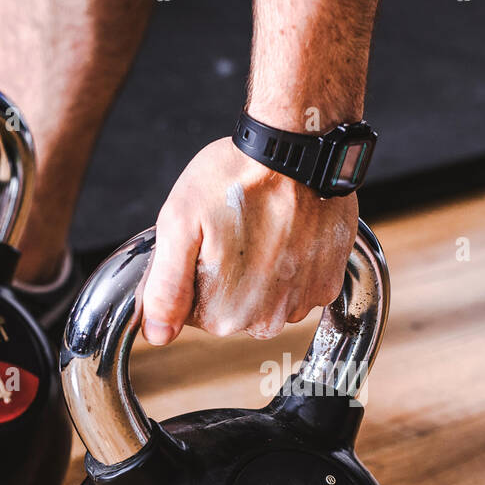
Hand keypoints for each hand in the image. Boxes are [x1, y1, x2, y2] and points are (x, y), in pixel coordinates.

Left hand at [143, 138, 356, 343]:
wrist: (297, 150)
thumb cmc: (236, 178)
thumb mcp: (180, 225)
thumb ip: (165, 288)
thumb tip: (157, 334)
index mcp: (223, 314)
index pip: (193, 313)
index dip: (193, 275)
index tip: (203, 243)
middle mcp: (265, 320)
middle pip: (231, 309)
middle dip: (226, 276)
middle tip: (232, 230)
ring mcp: (301, 304)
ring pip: (265, 299)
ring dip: (260, 272)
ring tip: (262, 228)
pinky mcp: (327, 285)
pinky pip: (298, 287)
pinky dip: (292, 265)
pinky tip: (288, 233)